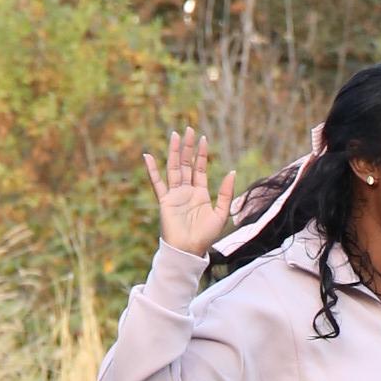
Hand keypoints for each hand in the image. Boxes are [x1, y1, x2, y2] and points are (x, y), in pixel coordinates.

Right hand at [143, 128, 241, 257]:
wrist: (188, 251)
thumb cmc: (205, 237)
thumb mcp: (221, 214)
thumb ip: (226, 194)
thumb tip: (232, 172)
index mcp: (200, 194)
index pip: (200, 169)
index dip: (201, 154)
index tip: (202, 138)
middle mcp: (187, 191)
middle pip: (186, 164)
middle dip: (188, 147)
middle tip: (188, 129)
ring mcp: (175, 195)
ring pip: (174, 168)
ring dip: (174, 152)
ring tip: (175, 135)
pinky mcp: (165, 201)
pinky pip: (157, 183)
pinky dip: (152, 170)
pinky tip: (148, 156)